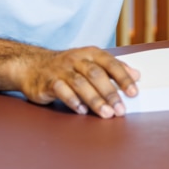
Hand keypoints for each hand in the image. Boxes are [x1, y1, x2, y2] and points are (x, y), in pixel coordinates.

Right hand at [15, 47, 139, 118]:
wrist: (31, 65)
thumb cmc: (67, 66)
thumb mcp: (91, 62)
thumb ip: (114, 68)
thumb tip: (137, 75)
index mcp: (90, 53)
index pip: (110, 64)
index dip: (123, 77)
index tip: (134, 93)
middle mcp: (76, 59)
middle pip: (96, 75)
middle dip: (110, 93)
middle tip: (121, 110)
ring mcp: (61, 70)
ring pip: (80, 84)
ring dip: (95, 100)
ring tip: (106, 114)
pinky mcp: (47, 82)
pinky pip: (61, 91)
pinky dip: (73, 101)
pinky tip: (82, 111)